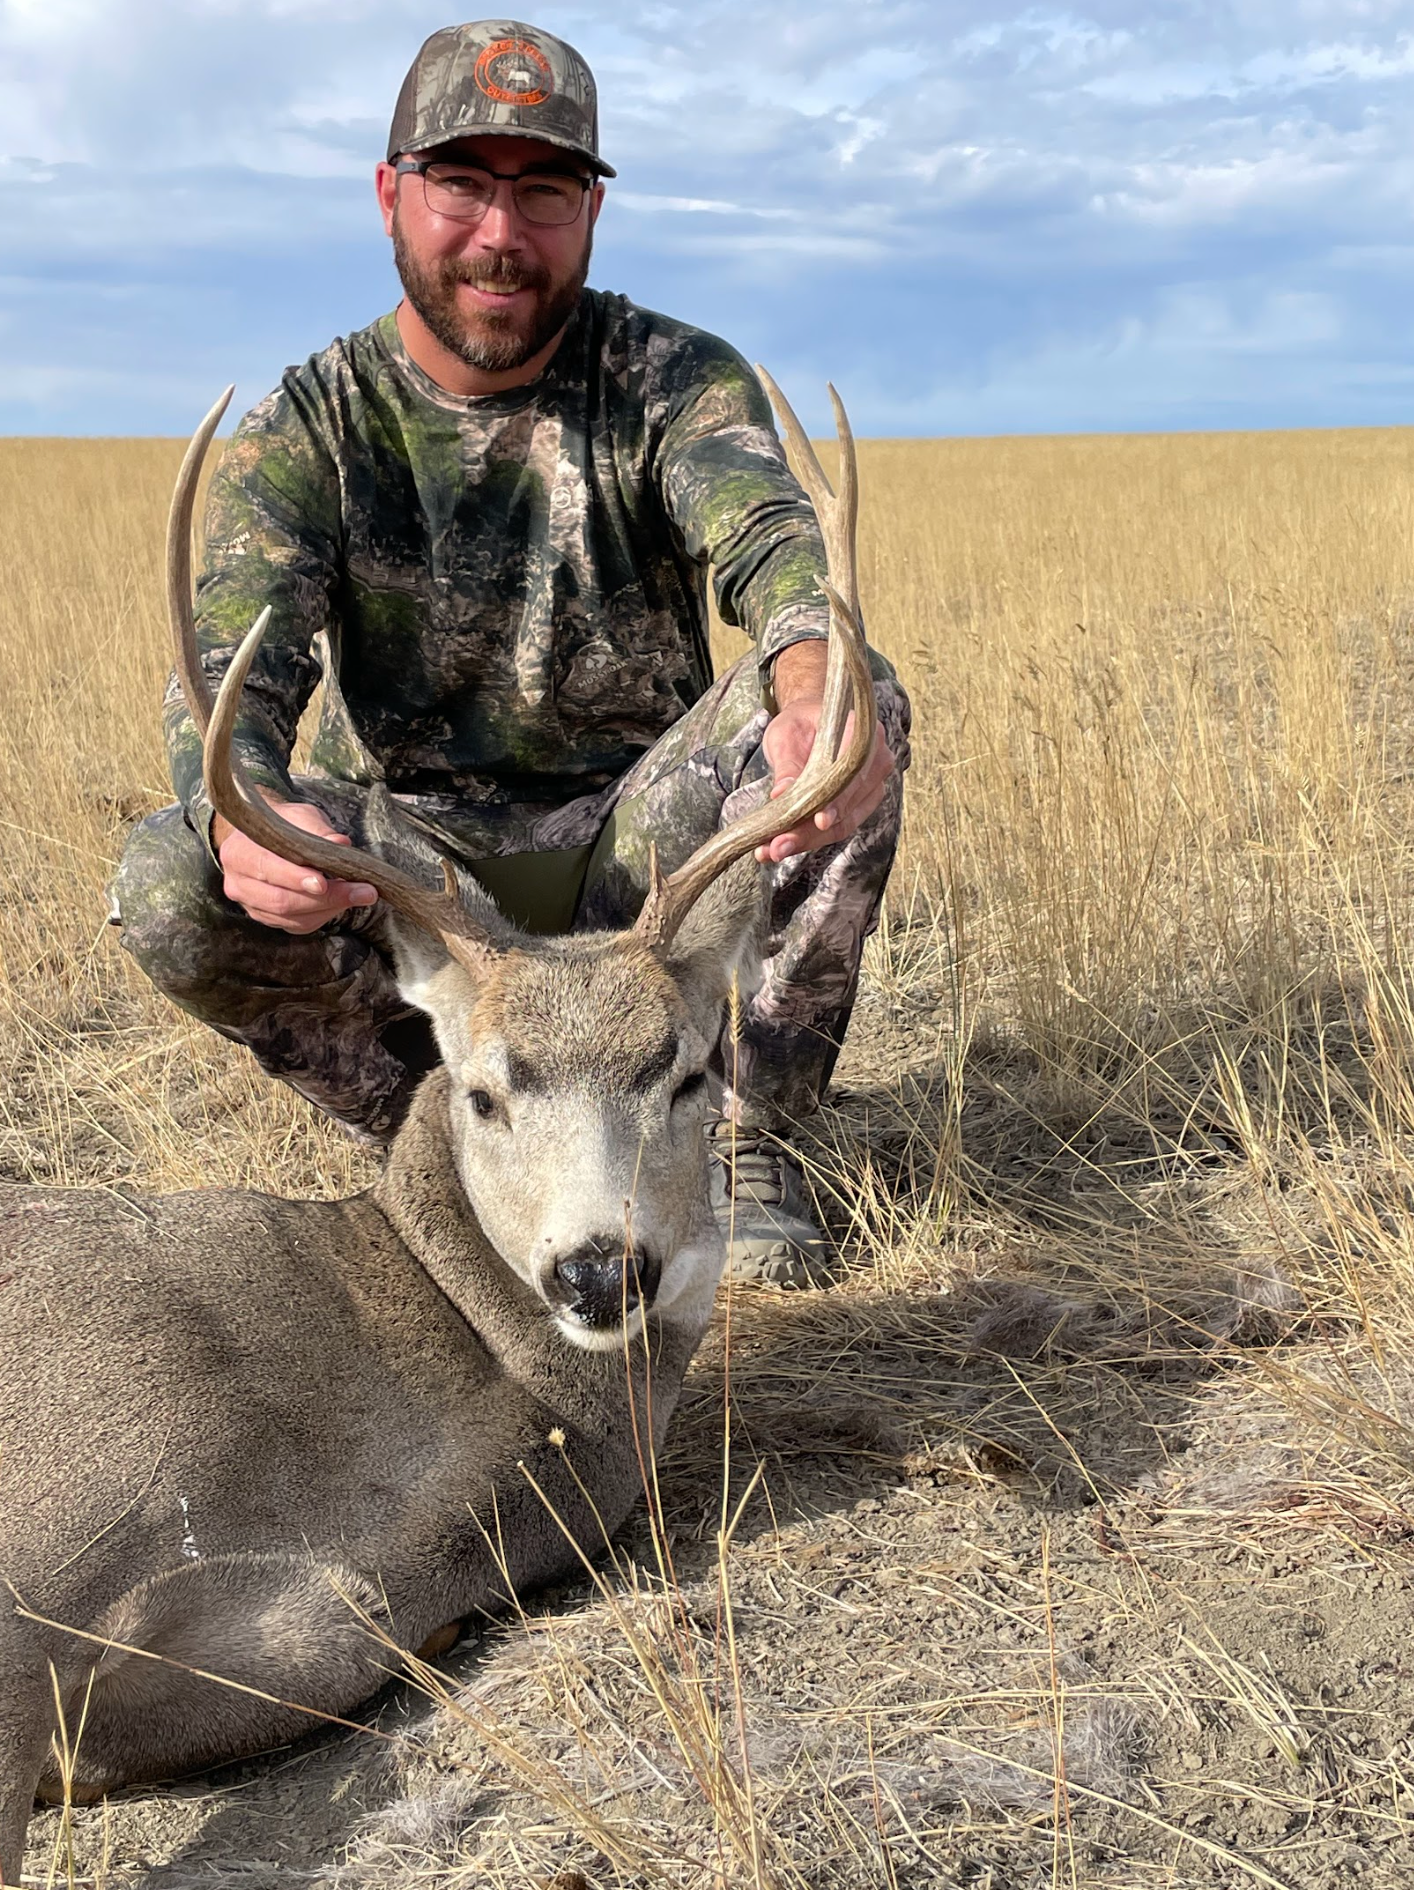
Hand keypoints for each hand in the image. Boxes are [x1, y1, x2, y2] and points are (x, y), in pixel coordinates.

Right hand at [214, 796, 377, 934]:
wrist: (264, 838)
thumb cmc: (282, 824)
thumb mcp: (298, 816)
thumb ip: (316, 830)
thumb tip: (339, 843)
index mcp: (238, 852)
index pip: (267, 868)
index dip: (296, 878)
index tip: (324, 882)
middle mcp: (238, 883)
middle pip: (281, 900)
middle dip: (325, 898)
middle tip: (362, 891)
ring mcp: (250, 905)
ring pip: (291, 918)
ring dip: (329, 909)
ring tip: (359, 894)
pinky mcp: (267, 918)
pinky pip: (297, 925)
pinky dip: (324, 915)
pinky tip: (342, 902)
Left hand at [754, 694, 895, 864]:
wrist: (809, 722)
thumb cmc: (800, 723)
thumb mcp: (786, 735)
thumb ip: (788, 765)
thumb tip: (783, 794)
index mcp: (863, 733)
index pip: (852, 772)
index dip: (837, 800)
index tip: (818, 821)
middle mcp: (877, 760)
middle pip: (848, 805)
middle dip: (810, 832)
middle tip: (778, 847)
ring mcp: (873, 786)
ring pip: (843, 823)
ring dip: (806, 841)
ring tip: (772, 851)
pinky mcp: (861, 805)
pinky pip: (839, 827)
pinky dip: (809, 839)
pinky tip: (779, 847)